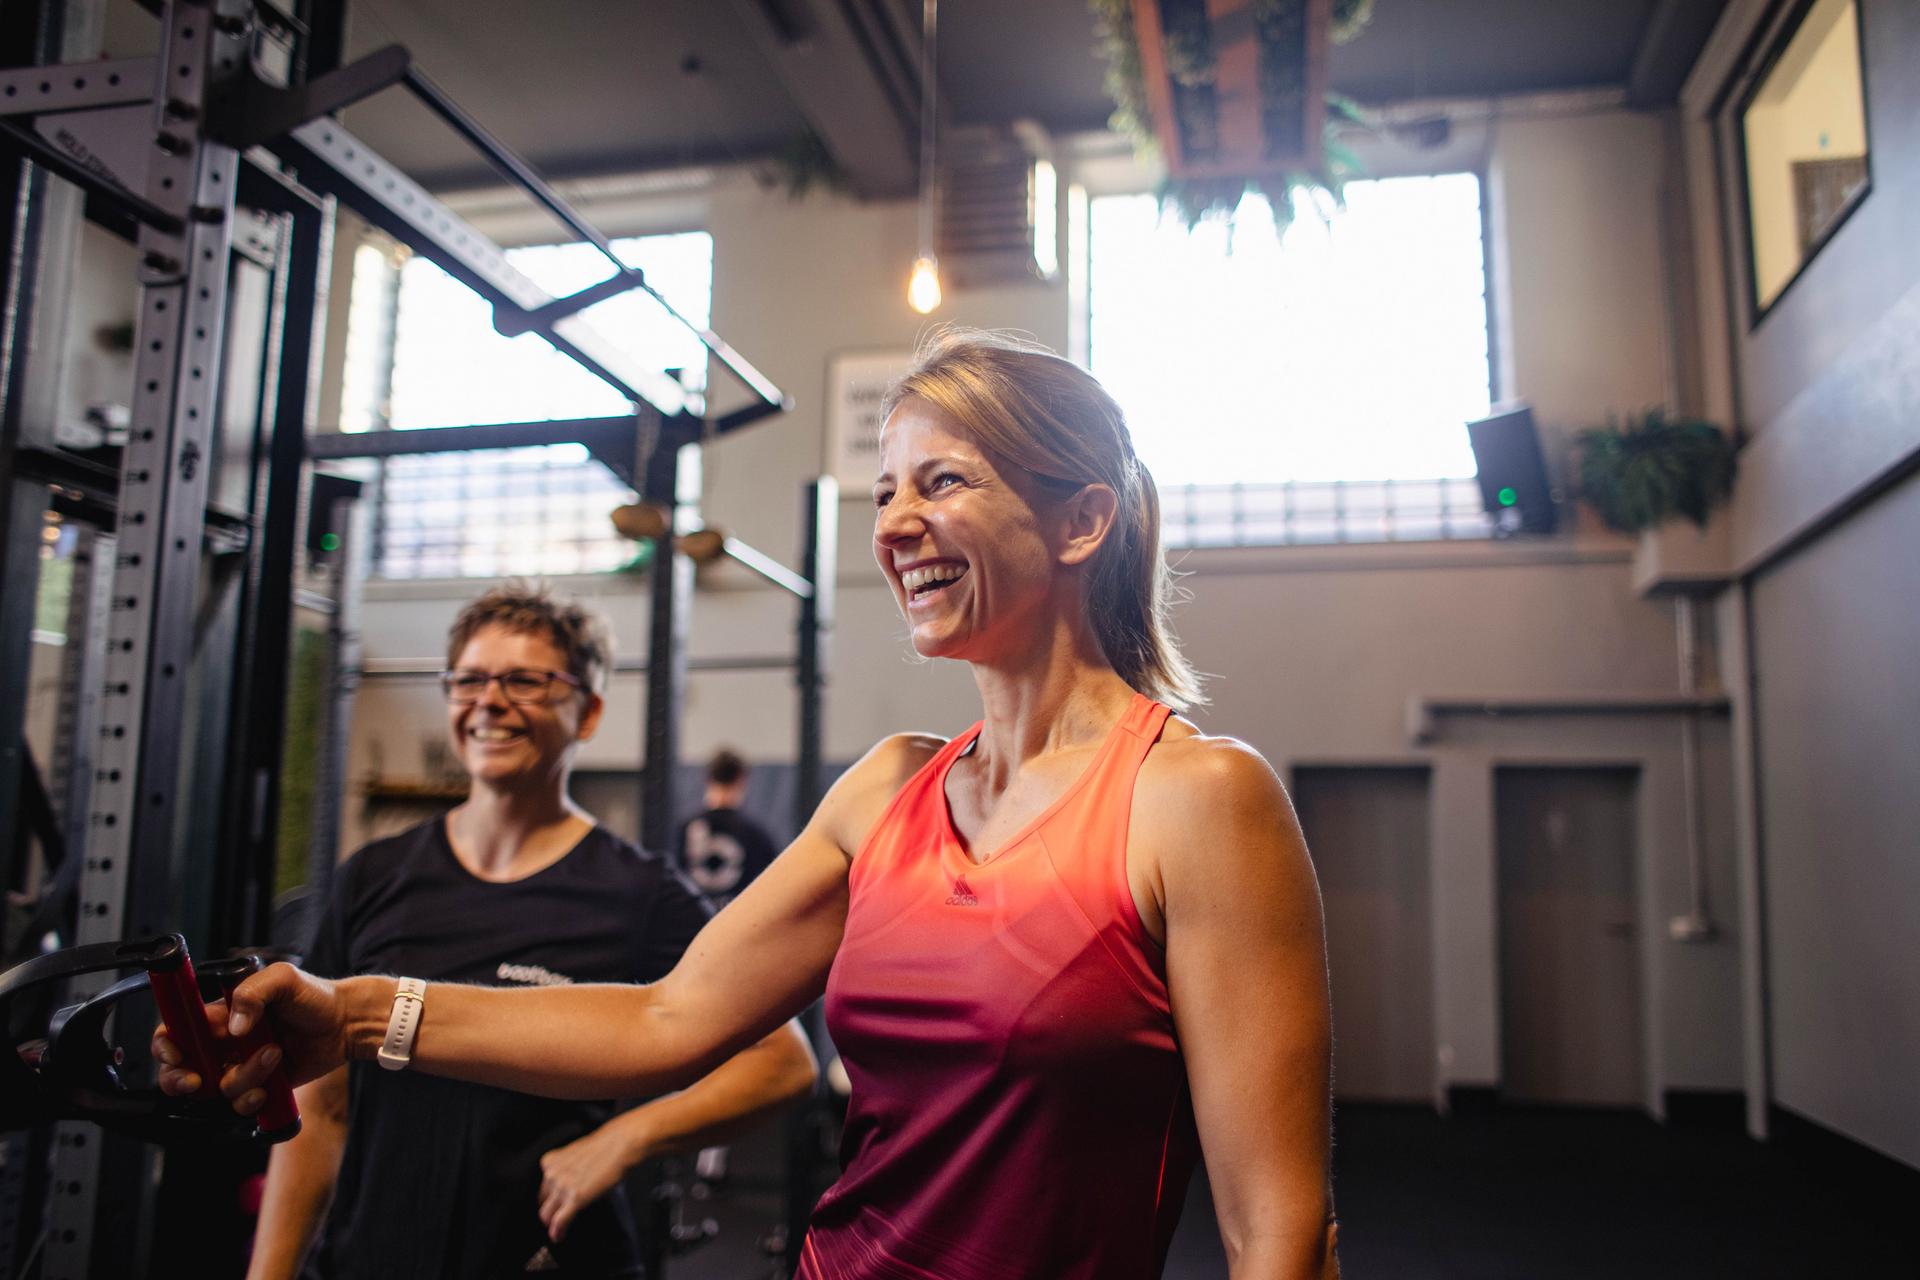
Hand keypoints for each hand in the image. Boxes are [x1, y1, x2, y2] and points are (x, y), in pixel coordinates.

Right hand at [151, 963, 352, 1112]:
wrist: (345, 1023)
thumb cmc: (314, 995)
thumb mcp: (283, 979)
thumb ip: (252, 993)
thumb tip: (233, 1028)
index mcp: (219, 1015)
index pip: (175, 1031)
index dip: (165, 1046)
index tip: (176, 1055)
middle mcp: (223, 1043)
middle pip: (179, 1069)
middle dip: (179, 1079)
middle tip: (199, 1080)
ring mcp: (239, 1066)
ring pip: (215, 1088)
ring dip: (241, 1078)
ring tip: (274, 1055)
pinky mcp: (258, 1086)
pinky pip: (238, 1104)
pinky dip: (250, 1100)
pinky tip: (270, 1086)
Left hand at [538, 1124, 638, 1242]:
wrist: (619, 1145)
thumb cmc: (604, 1148)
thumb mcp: (575, 1154)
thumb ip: (565, 1169)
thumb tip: (569, 1183)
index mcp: (550, 1162)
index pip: (543, 1189)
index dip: (548, 1200)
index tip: (552, 1207)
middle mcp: (552, 1174)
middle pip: (542, 1203)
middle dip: (548, 1214)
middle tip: (555, 1221)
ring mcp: (562, 1186)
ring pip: (547, 1214)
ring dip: (552, 1225)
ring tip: (557, 1232)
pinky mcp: (575, 1198)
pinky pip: (560, 1220)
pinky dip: (557, 1232)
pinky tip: (559, 1236)